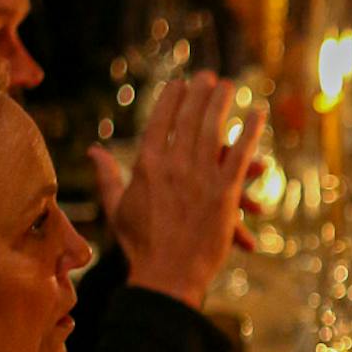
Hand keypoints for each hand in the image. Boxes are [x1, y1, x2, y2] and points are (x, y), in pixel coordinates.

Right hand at [89, 74, 264, 308]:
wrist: (167, 276)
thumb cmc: (140, 246)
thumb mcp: (116, 208)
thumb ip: (106, 176)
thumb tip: (92, 151)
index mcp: (146, 166)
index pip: (158, 121)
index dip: (171, 99)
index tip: (179, 82)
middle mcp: (172, 166)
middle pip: (187, 119)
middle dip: (198, 93)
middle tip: (208, 76)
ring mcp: (199, 179)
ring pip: (213, 130)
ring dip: (221, 104)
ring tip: (229, 86)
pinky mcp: (224, 194)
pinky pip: (240, 156)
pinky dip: (250, 133)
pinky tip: (258, 115)